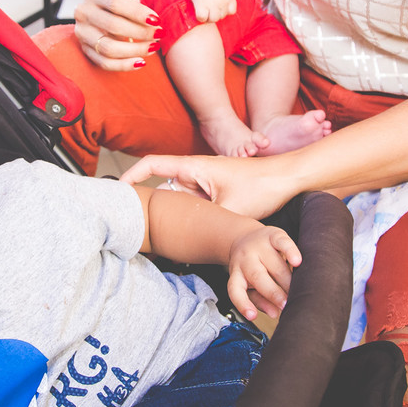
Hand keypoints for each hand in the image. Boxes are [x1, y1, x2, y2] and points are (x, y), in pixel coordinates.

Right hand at [73, 0, 160, 70]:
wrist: (100, 8)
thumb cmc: (118, 2)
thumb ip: (135, 3)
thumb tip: (149, 19)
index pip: (116, 2)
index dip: (138, 13)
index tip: (156, 20)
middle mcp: (83, 12)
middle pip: (113, 26)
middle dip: (141, 32)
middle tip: (159, 35)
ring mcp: (82, 33)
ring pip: (108, 47)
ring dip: (135, 50)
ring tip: (153, 47)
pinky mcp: (85, 49)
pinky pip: (105, 63)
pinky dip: (125, 65)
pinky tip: (141, 62)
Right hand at [122, 154, 295, 219]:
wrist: (289, 179)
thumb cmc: (262, 185)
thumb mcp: (230, 210)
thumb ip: (204, 224)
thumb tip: (186, 242)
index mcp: (194, 167)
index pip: (152, 164)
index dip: (131, 175)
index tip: (118, 190)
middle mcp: (196, 173)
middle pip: (162, 185)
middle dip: (150, 203)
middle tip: (136, 223)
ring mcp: (206, 183)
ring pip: (180, 199)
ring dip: (172, 213)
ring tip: (159, 234)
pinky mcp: (217, 193)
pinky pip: (195, 204)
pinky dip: (189, 217)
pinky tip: (188, 235)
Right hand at [187, 0, 235, 22]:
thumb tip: (222, 7)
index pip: (231, 11)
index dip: (224, 10)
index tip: (216, 5)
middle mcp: (223, 1)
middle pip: (221, 16)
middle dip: (214, 13)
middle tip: (206, 5)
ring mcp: (213, 4)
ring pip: (213, 19)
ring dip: (207, 16)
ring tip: (202, 8)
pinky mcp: (202, 5)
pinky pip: (203, 18)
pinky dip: (199, 17)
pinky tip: (197, 9)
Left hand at [226, 226, 300, 320]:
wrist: (245, 236)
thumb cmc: (251, 268)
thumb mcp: (249, 285)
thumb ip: (260, 300)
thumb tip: (275, 313)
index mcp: (237, 274)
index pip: (235, 290)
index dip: (243, 304)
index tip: (252, 316)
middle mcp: (245, 259)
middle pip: (257, 276)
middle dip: (273, 292)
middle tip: (286, 304)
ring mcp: (259, 246)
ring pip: (274, 263)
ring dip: (287, 279)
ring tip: (298, 291)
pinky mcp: (272, 235)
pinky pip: (282, 242)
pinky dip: (290, 252)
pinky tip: (297, 261)